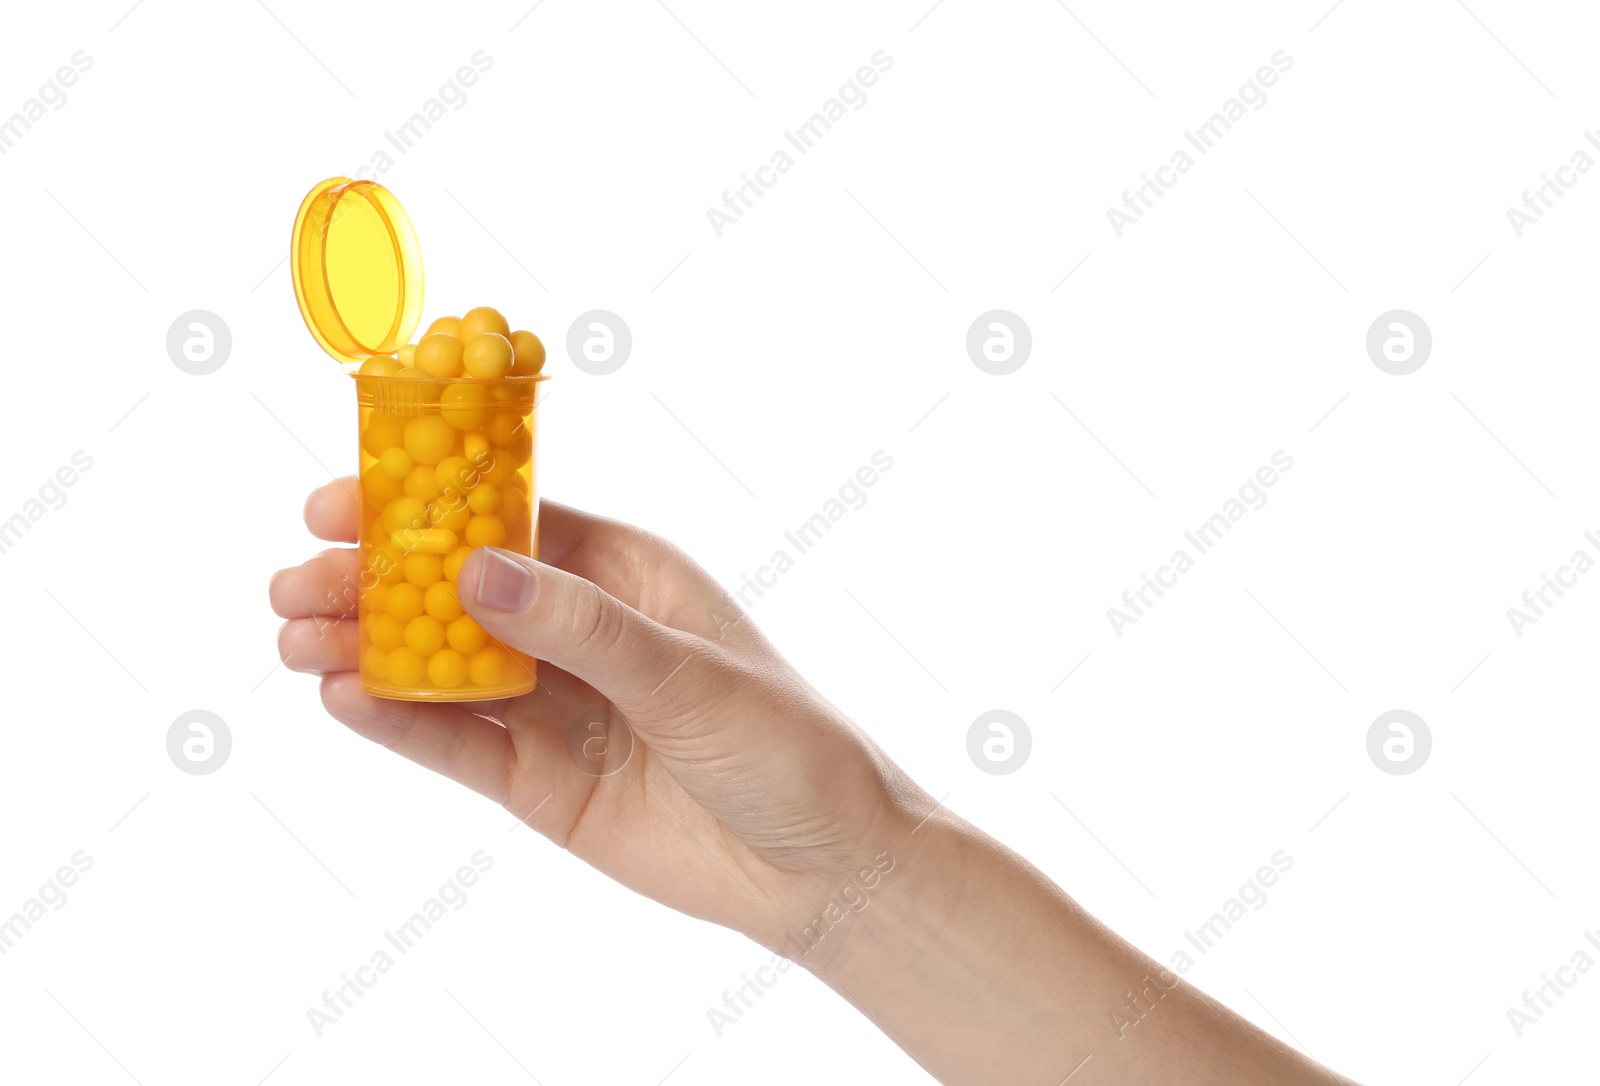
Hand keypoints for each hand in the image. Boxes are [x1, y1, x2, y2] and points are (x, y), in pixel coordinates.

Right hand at [269, 480, 924, 953]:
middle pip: (459, 593)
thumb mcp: (690, 676)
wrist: (823, 872)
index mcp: (626, 576)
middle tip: (295, 580)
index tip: (343, 499)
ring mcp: (556, 707)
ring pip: (444, 667)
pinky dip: (399, 723)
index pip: (512, 522)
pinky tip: (342, 698)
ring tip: (293, 639)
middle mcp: (581, 632)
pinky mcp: (539, 780)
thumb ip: (582, 629)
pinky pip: (458, 744)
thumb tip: (473, 573)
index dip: (425, 507)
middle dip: (375, 581)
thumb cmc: (787, 747)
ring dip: (367, 648)